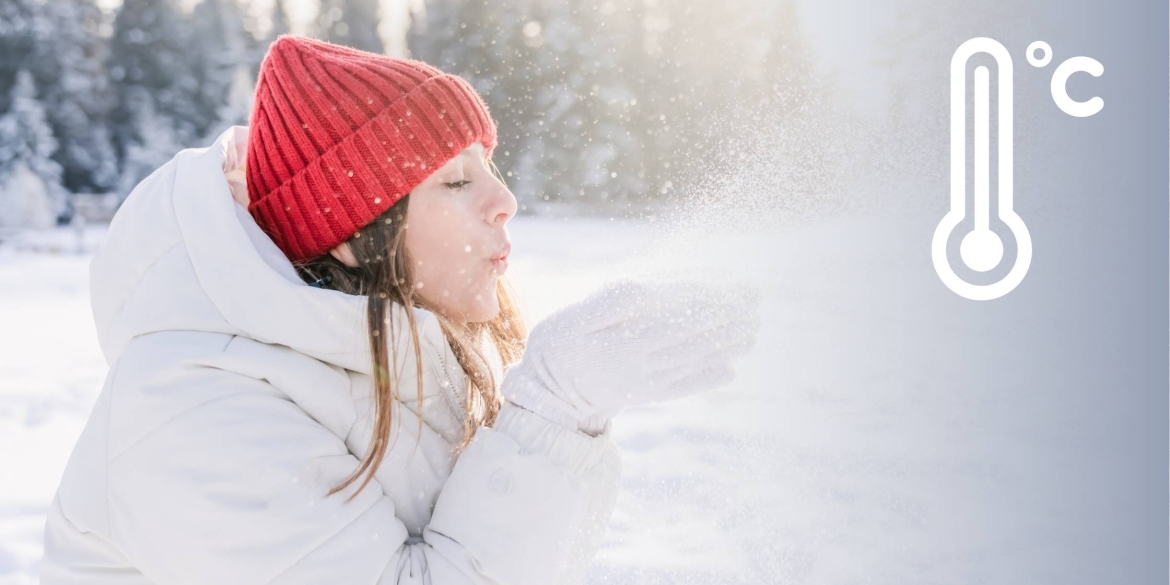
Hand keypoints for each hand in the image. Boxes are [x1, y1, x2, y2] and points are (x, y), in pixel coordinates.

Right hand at [502, 279, 759, 430]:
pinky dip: (705, 380)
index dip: (704, 306)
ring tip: (752, 329)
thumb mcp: (570, 321)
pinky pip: (680, 387)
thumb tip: (647, 291)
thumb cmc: (555, 352)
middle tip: (755, 302)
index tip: (730, 289)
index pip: (674, 321)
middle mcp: (641, 366)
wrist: (546, 402)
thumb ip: (608, 306)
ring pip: (691, 361)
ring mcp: (645, 382)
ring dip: (724, 345)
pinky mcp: (644, 394)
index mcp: (625, 345)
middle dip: (724, 320)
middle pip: (691, 340)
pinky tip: (730, 372)